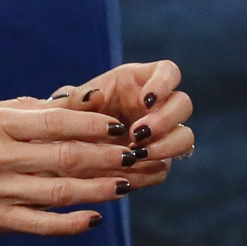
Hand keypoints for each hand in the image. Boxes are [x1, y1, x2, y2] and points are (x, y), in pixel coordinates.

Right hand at [0, 61, 195, 237]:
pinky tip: (95, 218)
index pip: (55, 122)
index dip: (93, 125)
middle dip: (108, 156)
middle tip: (139, 154)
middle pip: (65, 157)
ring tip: (129, 184)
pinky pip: (39, 225)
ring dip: (100, 189)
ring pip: (59, 192)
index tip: (121, 125)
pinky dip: (70, 224)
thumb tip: (68, 105)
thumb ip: (21, 111)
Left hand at [53, 58, 196, 191]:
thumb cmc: (68, 118)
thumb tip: (95, 95)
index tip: (146, 101)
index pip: (168, 72)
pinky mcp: (156, 162)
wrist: (61, 152)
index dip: (164, 84)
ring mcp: (161, 135)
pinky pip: (164, 168)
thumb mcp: (67, 105)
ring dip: (166, 146)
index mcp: (141, 82)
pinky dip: (149, 171)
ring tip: (136, 155)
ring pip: (185, 137)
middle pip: (183, 104)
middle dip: (165, 120)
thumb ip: (77, 98)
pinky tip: (128, 173)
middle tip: (138, 133)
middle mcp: (158, 107)